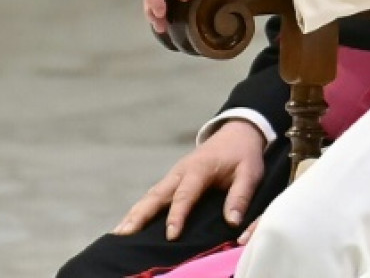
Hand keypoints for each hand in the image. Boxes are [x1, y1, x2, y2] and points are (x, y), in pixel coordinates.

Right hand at [112, 119, 266, 240]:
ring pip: (150, 195)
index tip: (171, 235)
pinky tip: (130, 225)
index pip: (185, 194)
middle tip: (124, 233)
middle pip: (157, 194)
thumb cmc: (244, 155)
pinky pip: (153, 196)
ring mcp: (174, 175)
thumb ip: (241, 195)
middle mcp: (181, 171)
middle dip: (140, 215)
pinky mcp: (172, 180)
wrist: (237, 133)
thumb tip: (233, 222)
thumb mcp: (250, 172)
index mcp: (199, 168)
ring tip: (118, 234)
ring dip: (134, 213)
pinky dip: (140, 209)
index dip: (177, 215)